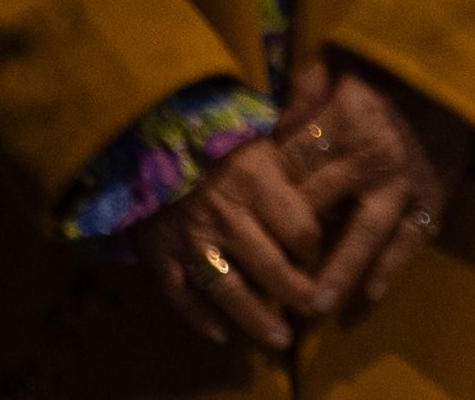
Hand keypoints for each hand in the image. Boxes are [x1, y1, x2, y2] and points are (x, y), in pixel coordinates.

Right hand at [138, 139, 324, 351]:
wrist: (143, 134)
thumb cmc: (212, 134)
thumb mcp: (260, 138)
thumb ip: (293, 167)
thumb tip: (331, 200)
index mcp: (254, 181)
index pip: (300, 229)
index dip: (316, 249)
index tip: (320, 257)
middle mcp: (224, 215)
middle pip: (270, 267)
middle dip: (297, 294)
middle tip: (315, 309)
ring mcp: (188, 239)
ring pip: (228, 290)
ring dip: (256, 319)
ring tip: (280, 339)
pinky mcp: (158, 254)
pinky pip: (181, 295)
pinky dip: (200, 319)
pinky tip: (221, 335)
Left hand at [273, 60, 474, 319]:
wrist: (459, 83)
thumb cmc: (392, 74)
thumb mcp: (342, 66)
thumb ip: (305, 92)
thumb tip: (271, 128)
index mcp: (344, 120)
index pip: (291, 164)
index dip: (267, 192)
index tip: (249, 215)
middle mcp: (371, 156)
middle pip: (318, 204)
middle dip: (289, 238)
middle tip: (264, 272)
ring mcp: (403, 183)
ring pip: (365, 234)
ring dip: (339, 270)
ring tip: (315, 305)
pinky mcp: (431, 199)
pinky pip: (409, 240)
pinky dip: (391, 267)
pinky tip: (370, 293)